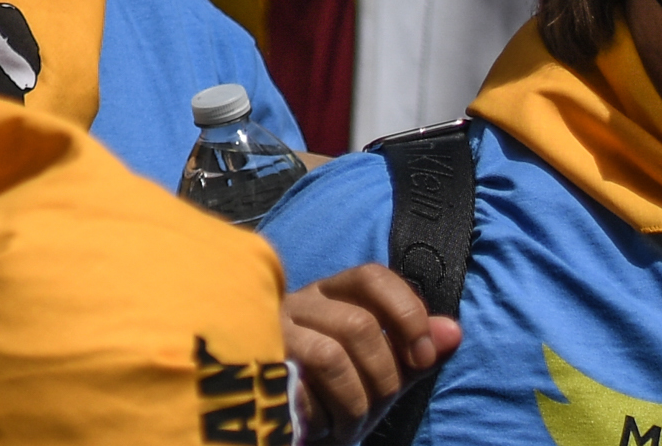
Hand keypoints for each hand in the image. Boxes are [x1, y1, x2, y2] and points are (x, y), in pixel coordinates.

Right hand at [283, 265, 456, 438]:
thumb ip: (415, 353)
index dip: (406, 312)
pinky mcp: (256, 364)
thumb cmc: (336, 397)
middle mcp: (298, 303)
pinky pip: (303, 388)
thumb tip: (452, 331)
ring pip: (332, 356)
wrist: (286, 429)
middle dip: (383, 378)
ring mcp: (271, 331)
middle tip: (376, 407)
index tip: (422, 357)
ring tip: (350, 424)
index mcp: (331, 296)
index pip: (373, 277)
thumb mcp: (383, 374)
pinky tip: (324, 426)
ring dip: (354, 403)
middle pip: (359, 325)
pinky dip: (326, 417)